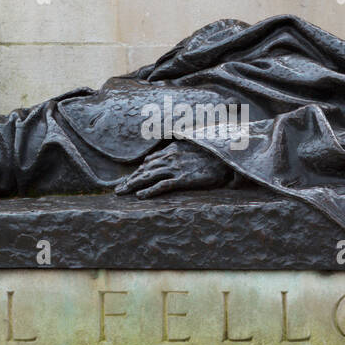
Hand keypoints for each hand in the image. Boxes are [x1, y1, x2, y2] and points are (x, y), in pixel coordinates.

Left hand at [115, 142, 232, 198]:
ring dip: (133, 185)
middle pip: (144, 169)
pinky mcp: (182, 178)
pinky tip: (140, 196)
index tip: (130, 179)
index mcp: (173, 149)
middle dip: (130, 179)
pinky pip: (162, 185)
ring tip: (122, 193)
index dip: (138, 171)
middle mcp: (170, 157)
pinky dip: (149, 191)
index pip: (150, 161)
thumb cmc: (213, 153)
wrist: (227, 155)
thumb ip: (183, 150)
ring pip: (148, 176)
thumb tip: (175, 154)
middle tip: (118, 189)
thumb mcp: (195, 147)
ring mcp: (175, 167)